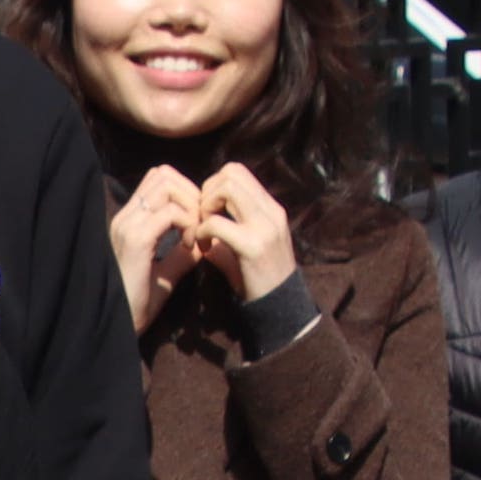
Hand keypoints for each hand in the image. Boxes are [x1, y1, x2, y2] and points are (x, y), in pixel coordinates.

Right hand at [108, 168, 208, 333]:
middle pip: (164, 174)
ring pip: (167, 186)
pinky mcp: (136, 240)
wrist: (119, 326)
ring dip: (191, 206)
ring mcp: (128, 225)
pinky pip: (171, 213)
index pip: (159, 178)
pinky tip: (192, 246)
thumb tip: (205, 243)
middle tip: (202, 225)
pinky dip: (189, 224)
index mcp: (129, 220)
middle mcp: (125, 216)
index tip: (198, 221)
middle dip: (192, 193)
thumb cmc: (139, 303)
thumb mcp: (166, 273)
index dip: (185, 191)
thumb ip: (182, 255)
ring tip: (196, 235)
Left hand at [190, 164, 299, 306]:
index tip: (207, 210)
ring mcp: (264, 227)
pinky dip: (201, 232)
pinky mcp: (252, 246)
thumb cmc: (259, 277)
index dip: (214, 185)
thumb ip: (231, 224)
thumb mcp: (250, 243)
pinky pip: (216, 223)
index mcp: (270, 208)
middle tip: (201, 219)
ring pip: (225, 189)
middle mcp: (271, 212)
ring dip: (205, 206)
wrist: (280, 307)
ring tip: (202, 230)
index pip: (236, 172)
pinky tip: (203, 248)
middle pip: (230, 173)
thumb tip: (201, 215)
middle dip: (207, 192)